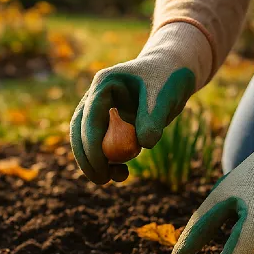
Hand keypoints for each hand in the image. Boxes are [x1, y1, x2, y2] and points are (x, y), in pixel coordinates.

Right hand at [71, 23, 207, 184]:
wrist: (174, 72)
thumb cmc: (169, 78)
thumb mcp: (164, 95)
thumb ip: (153, 118)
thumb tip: (143, 144)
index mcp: (104, 84)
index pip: (89, 118)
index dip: (92, 146)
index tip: (101, 169)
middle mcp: (97, 98)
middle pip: (79, 131)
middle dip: (86, 158)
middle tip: (101, 180)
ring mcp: (101, 111)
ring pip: (88, 141)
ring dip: (98, 162)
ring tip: (121, 176)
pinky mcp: (111, 123)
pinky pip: (103, 146)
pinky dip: (110, 161)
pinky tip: (124, 171)